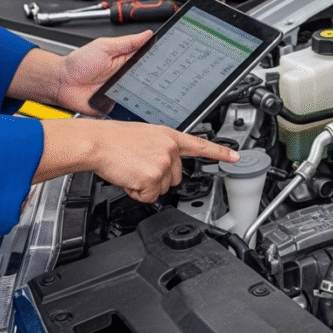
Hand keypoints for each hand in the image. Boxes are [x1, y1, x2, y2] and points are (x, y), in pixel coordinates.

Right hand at [39, 118, 239, 202]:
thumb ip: (161, 148)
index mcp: (169, 136)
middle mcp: (170, 149)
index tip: (236, 157)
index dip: (220, 153)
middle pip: (175, 178)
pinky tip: (128, 177)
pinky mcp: (153, 178)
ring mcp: (163, 164)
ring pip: (161, 189)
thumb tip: (165, 163)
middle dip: (157, 178)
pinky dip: (137, 192)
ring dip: (145, 186)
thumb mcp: (144, 136)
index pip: (200, 145)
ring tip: (130, 169)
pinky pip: (148, 196)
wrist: (96, 143)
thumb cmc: (112, 139)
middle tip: (138, 167)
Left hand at [54, 31, 152, 114]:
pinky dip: (136, 108)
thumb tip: (147, 34)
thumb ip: (126, 42)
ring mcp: (123, 92)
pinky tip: (137, 103)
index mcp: (126, 60)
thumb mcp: (104, 46)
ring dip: (147, 94)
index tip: (169, 58)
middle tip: (158, 76)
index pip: (148, 60)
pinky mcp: (118, 106)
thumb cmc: (78, 63)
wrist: (62, 83)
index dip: (159, 59)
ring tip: (144, 89)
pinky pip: (131, 108)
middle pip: (150, 79)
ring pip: (144, 95)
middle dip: (158, 79)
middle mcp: (127, 77)